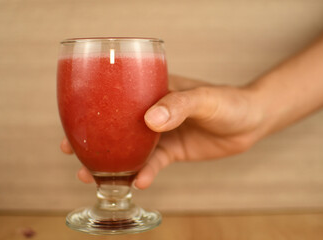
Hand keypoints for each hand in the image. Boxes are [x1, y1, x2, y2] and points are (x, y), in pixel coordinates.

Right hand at [60, 75, 263, 188]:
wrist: (251, 121)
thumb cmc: (229, 101)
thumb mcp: (205, 99)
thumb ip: (179, 105)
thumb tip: (150, 120)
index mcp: (155, 90)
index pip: (118, 96)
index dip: (94, 108)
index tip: (72, 122)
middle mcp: (153, 111)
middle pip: (117, 125)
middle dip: (94, 138)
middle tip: (71, 152)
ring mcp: (161, 132)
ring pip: (130, 148)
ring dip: (112, 162)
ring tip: (91, 176)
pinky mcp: (172, 150)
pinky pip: (153, 163)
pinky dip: (144, 173)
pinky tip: (139, 183)